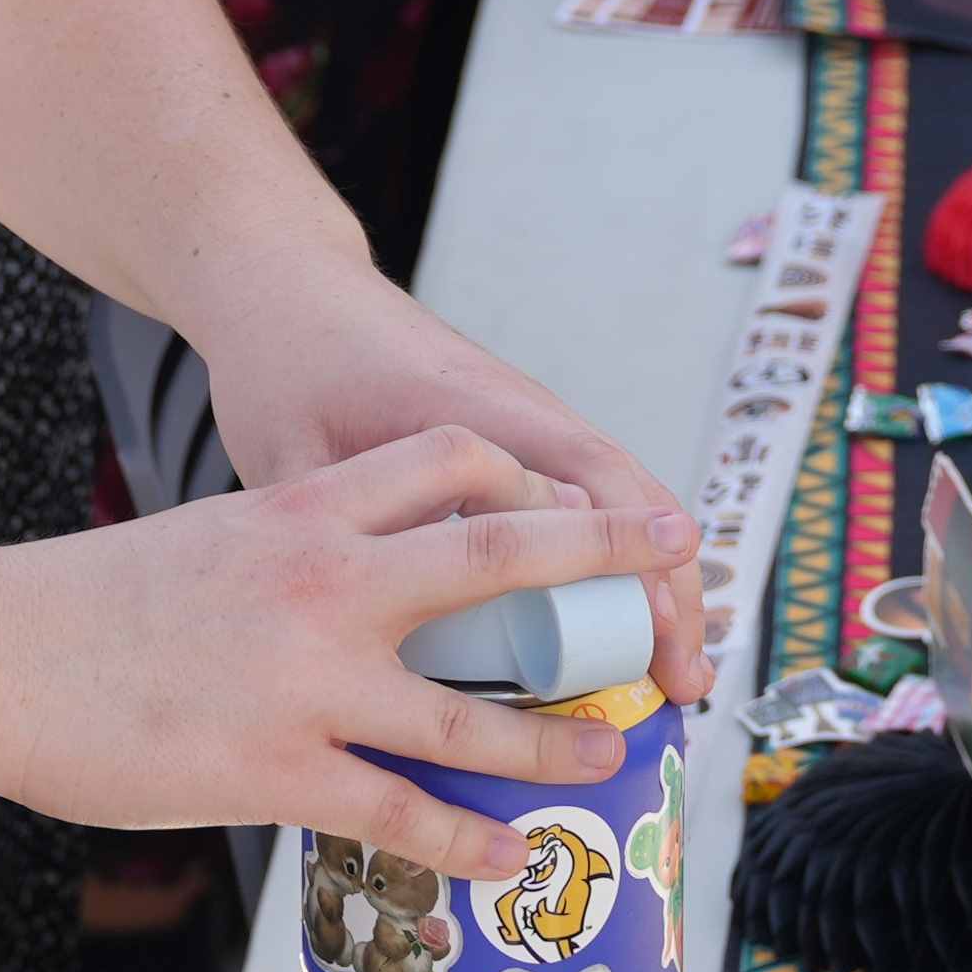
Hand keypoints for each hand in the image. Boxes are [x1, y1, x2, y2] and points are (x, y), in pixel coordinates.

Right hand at [0, 428, 673, 858]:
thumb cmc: (91, 602)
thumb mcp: (215, 538)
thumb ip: (297, 553)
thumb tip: (359, 583)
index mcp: (307, 508)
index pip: (454, 461)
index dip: (537, 477)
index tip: (595, 497)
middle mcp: (328, 582)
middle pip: (502, 559)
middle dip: (605, 562)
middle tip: (679, 569)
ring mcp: (310, 682)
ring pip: (474, 714)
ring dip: (557, 741)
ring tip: (612, 755)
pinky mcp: (277, 771)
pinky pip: (401, 814)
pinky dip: (467, 840)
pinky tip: (508, 858)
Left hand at [207, 302, 719, 709]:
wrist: (288, 290)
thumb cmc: (290, 362)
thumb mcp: (295, 454)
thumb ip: (332, 533)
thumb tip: (355, 638)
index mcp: (473, 409)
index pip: (585, 480)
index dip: (628, 561)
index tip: (653, 635)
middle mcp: (517, 413)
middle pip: (626, 497)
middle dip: (666, 587)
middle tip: (684, 682)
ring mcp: (518, 427)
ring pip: (613, 502)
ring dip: (649, 579)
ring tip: (668, 671)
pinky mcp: (504, 445)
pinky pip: (578, 502)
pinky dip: (607, 563)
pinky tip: (608, 627)